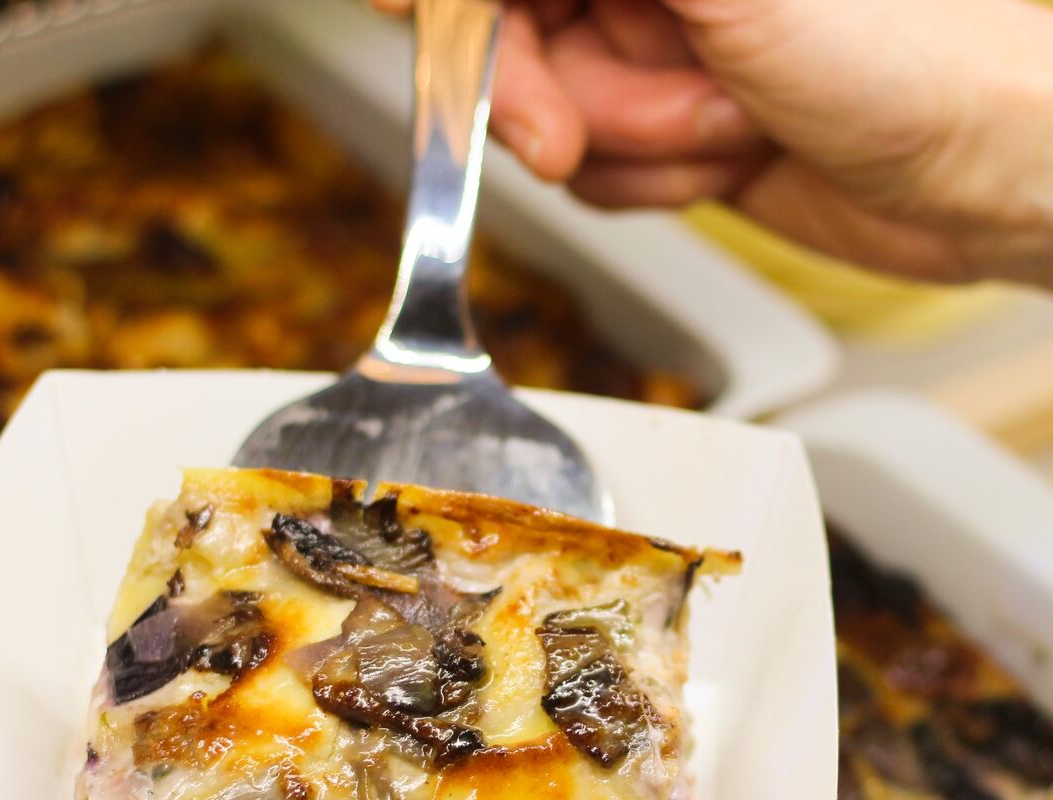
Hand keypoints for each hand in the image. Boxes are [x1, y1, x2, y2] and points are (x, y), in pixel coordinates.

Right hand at [373, 0, 1052, 285]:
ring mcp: (655, 47)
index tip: (418, 31)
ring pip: (547, 112)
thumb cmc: (910, 57)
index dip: (451, 9)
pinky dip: (650, 184)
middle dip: (549, 95)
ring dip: (630, 146)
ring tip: (729, 128)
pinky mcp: (665, 123)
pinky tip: (727, 161)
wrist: (979, 171)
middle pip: (505, 31)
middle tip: (573, 134)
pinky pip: (595, 172)